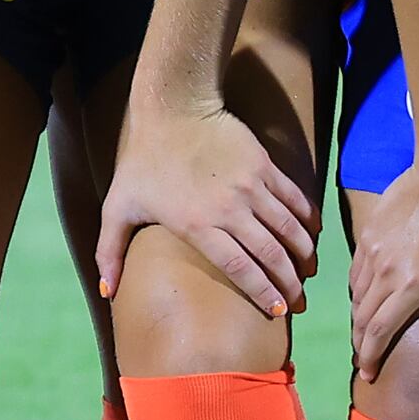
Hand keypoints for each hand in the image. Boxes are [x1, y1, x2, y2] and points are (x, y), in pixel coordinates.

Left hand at [97, 95, 319, 317]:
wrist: (173, 108)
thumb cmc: (142, 161)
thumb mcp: (117, 206)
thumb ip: (110, 250)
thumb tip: (106, 292)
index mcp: (196, 225)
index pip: (240, 268)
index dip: (263, 292)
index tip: (278, 311)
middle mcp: (229, 209)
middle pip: (271, 254)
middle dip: (290, 283)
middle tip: (299, 303)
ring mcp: (250, 186)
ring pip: (289, 229)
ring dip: (304, 254)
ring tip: (308, 273)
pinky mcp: (264, 166)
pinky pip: (294, 199)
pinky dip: (307, 219)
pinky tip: (312, 235)